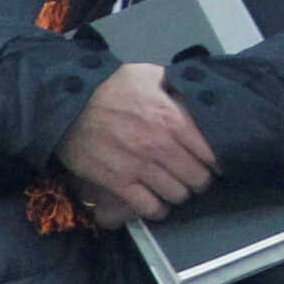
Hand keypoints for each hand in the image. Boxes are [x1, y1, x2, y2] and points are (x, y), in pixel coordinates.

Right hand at [54, 63, 217, 223]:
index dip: (217, 161)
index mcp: (173, 118)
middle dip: (200, 180)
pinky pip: (148, 207)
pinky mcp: (117, 182)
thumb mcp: (147, 74)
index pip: (211, 152)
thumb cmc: (109, 86)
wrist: (66, 104)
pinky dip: (157, 209)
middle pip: (197, 178)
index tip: (215, 164)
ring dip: (179, 194)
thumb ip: (175, 85)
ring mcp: (139, 166)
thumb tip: (195, 92)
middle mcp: (160, 145)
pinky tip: (157, 203)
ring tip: (176, 188)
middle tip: (195, 178)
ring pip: (177, 194)